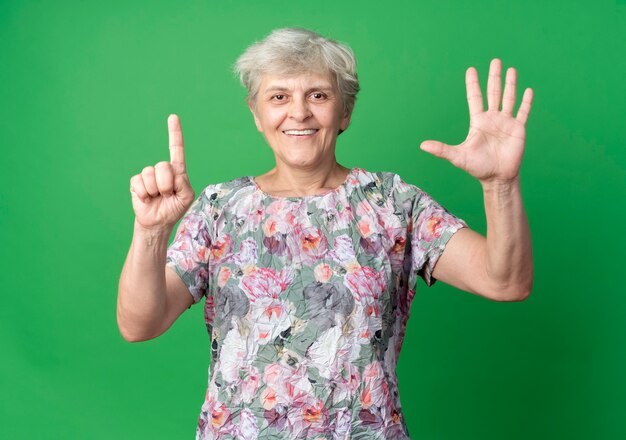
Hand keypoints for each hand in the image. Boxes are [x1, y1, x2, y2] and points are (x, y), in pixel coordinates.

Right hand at [129, 114, 194, 229]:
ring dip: (155, 190)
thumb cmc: (174, 208)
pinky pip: (139, 182)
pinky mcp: (137, 182)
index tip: (173, 117)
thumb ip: (184, 183)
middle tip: (167, 195)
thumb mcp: (186, 197)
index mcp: (177, 171)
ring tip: (157, 197)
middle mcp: (163, 170)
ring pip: (150, 174)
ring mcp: (148, 175)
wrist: (158, 222)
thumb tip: (173, 174)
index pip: (176, 149)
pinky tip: (147, 199)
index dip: (174, 133)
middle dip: (166, 184)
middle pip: (163, 166)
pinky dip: (144, 194)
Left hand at [420, 59, 533, 184]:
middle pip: (493, 93)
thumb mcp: (458, 156)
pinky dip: (526, 102)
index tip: (471, 69)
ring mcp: (506, 123)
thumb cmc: (477, 167)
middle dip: (494, 77)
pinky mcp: (519, 129)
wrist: (497, 178)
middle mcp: (492, 118)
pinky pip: (523, 113)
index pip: (475, 98)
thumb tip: (422, 146)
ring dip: (510, 84)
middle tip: (495, 61)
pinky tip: (528, 90)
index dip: (473, 84)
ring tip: (511, 69)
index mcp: (478, 122)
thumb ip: (441, 149)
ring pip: (509, 98)